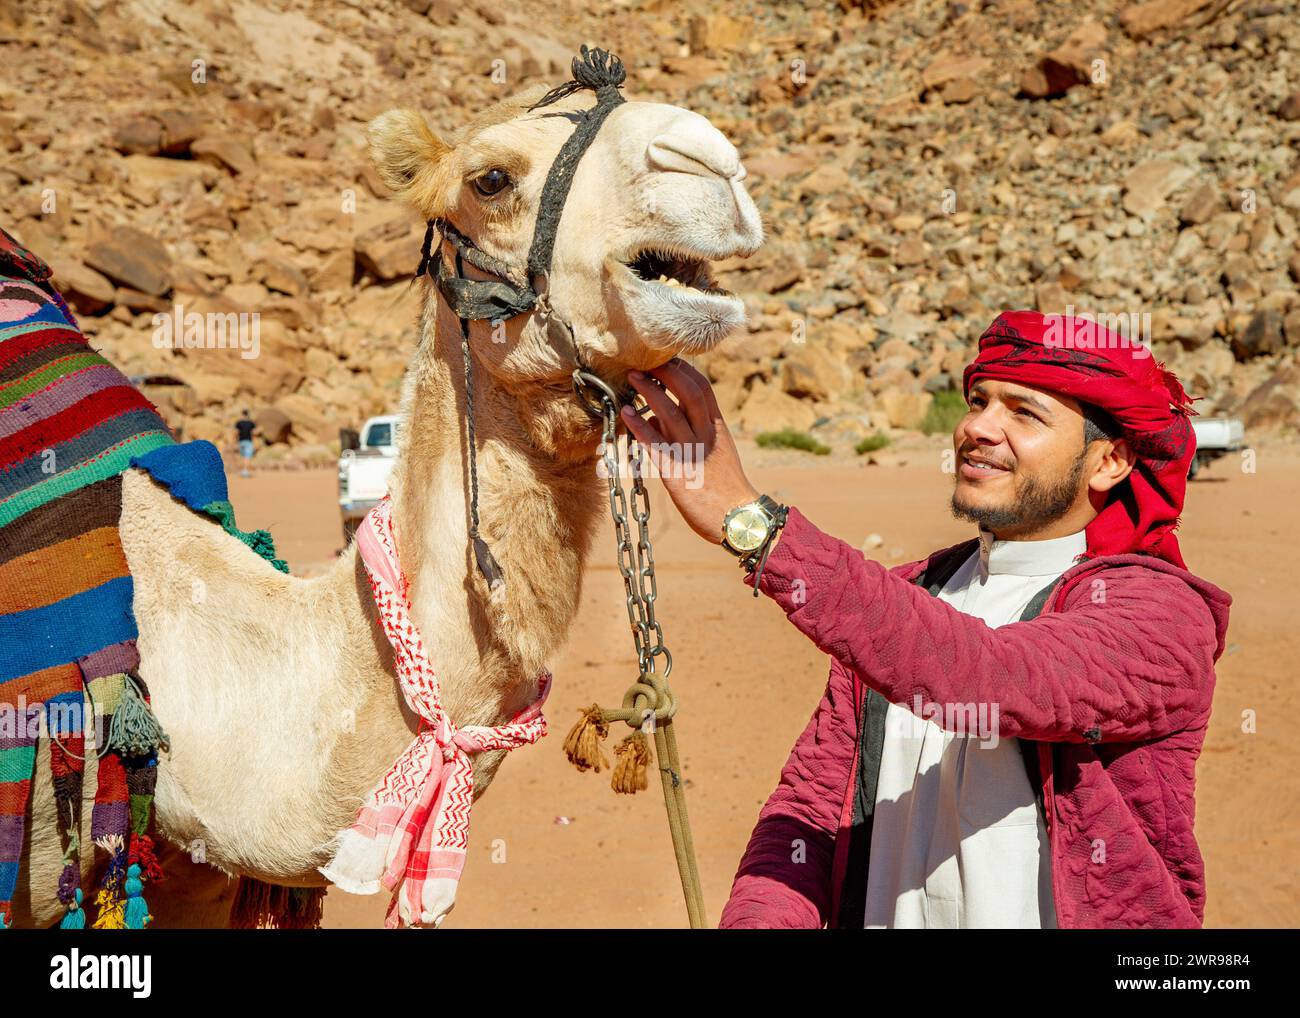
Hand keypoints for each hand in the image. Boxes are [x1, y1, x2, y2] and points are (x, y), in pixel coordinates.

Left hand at [618, 358, 759, 543]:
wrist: (737, 518)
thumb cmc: (724, 487)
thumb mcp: (716, 453)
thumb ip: (691, 432)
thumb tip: (656, 416)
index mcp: (718, 428)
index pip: (703, 388)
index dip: (684, 370)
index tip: (667, 359)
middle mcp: (706, 435)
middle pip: (687, 391)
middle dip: (666, 372)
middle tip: (647, 361)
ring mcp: (691, 452)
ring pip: (669, 412)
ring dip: (649, 392)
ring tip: (632, 377)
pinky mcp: (676, 472)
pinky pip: (655, 443)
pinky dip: (639, 425)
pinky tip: (625, 413)